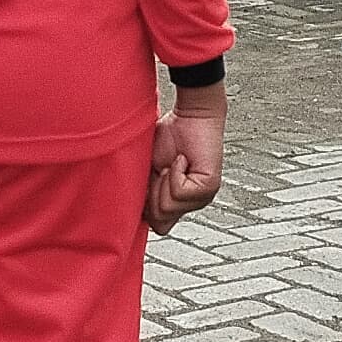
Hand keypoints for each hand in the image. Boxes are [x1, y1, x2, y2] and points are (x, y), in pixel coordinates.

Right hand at [148, 89, 224, 234]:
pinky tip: (182, 159)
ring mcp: (202, 198)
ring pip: (168, 208)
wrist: (191, 115)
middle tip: (162, 168)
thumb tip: (133, 216)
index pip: (159, 227)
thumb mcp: (148, 171)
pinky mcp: (209, 188)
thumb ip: (143, 194)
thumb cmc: (169, 137)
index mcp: (177, 203)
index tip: (150, 180)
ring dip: (163, 182)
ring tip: (173, 163)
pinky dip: (175, 172)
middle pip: (160, 222)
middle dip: (153, 193)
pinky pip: (179, 192)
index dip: (146, 207)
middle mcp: (191, 205)